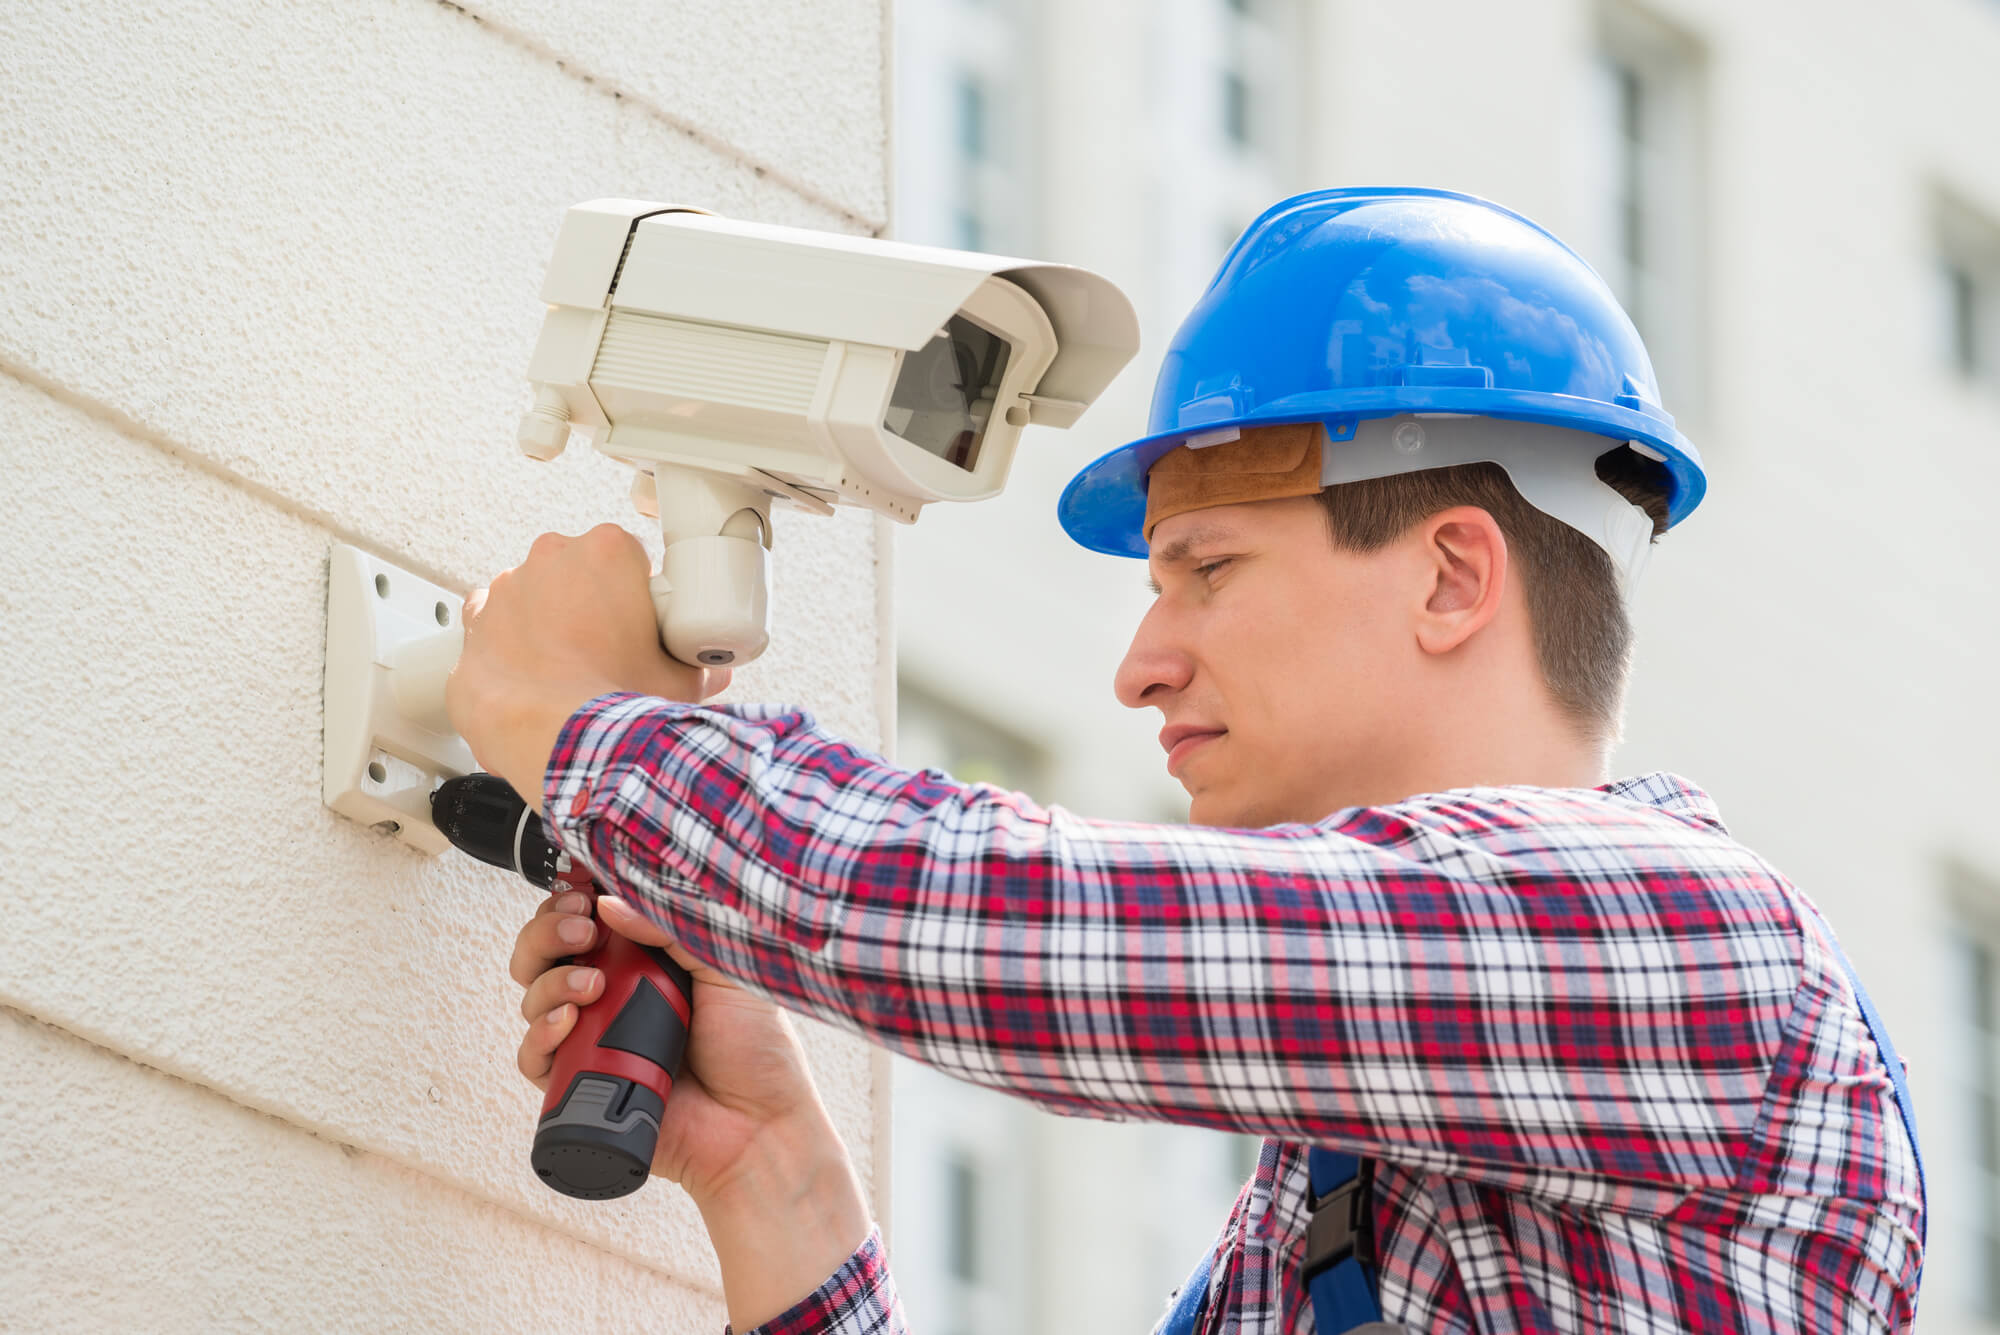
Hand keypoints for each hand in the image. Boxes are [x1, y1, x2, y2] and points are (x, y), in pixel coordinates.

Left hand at [448, 524, 731, 800]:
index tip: (645, 626)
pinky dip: (509, 647)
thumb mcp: (684, 679)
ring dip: (549, 624)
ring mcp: (507, 591)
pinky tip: (532, 677)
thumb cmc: (617, 703)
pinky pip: (491, 627)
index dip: (639, 595)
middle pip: (578, 572)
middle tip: (612, 652)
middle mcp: (551, 558)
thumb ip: (699, 662)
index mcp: (607, 551)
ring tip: (572, 672)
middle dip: (592, 605)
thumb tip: (708, 668)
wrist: (560, 745)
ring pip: (533, 596)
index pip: (630, 558)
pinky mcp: (474, 629)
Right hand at [512, 890, 868, 1326]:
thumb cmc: (756, 1049)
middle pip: (549, 953)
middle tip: (577, 928)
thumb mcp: (725, 969)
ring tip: (588, 983)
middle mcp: (614, 995)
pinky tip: (564, 1022)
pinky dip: (538, 1035)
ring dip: (548, 979)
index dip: (570, 902)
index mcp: (648, 961)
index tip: (577, 891)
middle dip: (548, 933)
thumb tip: (609, 901)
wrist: (759, 1128)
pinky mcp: (581, 1086)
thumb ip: (673, 928)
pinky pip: (534, 1059)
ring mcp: (595, 1040)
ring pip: (535, 998)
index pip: (588, 920)